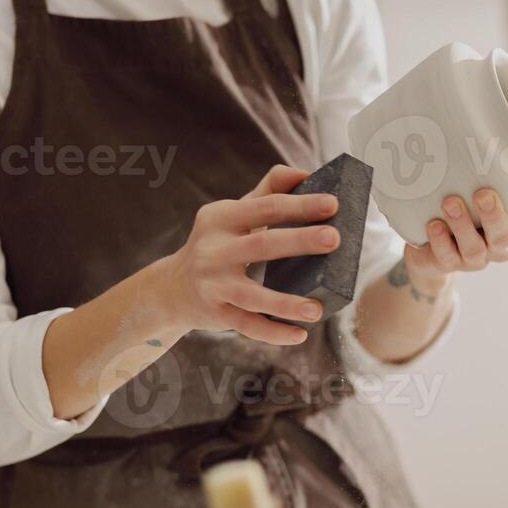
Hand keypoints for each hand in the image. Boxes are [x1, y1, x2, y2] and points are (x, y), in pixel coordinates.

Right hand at [155, 165, 338, 345]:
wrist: (172, 288)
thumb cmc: (217, 245)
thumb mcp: (233, 215)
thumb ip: (266, 192)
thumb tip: (303, 173)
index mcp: (220, 218)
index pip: (265, 207)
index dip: (299, 204)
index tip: (333, 204)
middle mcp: (212, 250)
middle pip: (262, 245)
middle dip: (300, 240)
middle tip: (334, 238)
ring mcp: (212, 284)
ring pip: (253, 295)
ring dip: (286, 303)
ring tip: (318, 309)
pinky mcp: (215, 314)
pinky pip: (247, 326)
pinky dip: (273, 332)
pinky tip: (299, 334)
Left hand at [401, 169, 507, 294]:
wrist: (430, 247)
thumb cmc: (463, 203)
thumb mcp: (480, 182)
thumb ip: (493, 164)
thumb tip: (496, 112)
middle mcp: (500, 242)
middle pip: (506, 237)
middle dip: (494, 216)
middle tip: (483, 194)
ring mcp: (475, 257)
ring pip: (476, 249)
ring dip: (463, 225)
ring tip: (449, 202)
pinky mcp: (448, 263)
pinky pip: (447, 258)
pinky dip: (440, 240)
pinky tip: (433, 224)